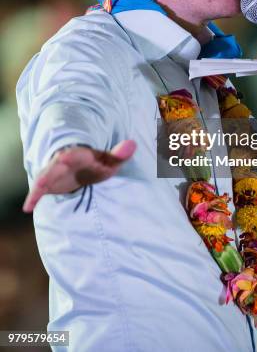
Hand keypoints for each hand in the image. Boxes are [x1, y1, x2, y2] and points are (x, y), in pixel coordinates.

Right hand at [22, 139, 136, 212]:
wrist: (82, 168)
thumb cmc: (96, 164)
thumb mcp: (108, 160)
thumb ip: (120, 154)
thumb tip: (133, 144)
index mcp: (78, 155)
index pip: (74, 155)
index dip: (70, 157)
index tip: (64, 158)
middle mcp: (62, 163)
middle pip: (55, 166)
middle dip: (50, 171)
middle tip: (42, 180)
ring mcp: (53, 173)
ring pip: (44, 178)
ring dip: (40, 185)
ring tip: (33, 197)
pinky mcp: (48, 185)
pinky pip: (38, 191)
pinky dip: (33, 198)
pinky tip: (27, 208)